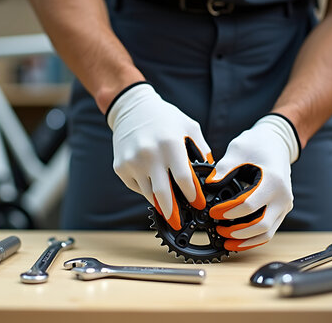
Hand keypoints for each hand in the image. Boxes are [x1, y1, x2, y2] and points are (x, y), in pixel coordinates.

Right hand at [107, 83, 211, 230]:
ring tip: (169, 207)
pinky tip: (152, 181)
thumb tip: (210, 176)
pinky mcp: (121, 167)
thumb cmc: (165, 118)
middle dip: (173, 213)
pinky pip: (137, 187)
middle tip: (179, 223)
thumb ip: (202, 150)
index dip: (193, 195)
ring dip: (160, 203)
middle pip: (163, 194)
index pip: (184, 178)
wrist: (131, 108)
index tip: (199, 204)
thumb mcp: (189, 127)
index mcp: (170, 143)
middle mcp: (149, 154)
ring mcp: (132, 162)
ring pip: (148, 194)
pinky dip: (146, 189)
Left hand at [205, 114, 299, 250]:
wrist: (278, 143)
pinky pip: (269, 231)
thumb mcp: (238, 150)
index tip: (213, 212)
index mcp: (273, 181)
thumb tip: (209, 184)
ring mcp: (284, 205)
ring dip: (246, 240)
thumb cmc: (257, 144)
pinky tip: (237, 241)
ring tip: (226, 241)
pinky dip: (254, 239)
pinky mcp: (281, 210)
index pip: (249, 204)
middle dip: (237, 231)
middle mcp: (283, 196)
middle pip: (261, 224)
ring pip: (267, 233)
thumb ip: (223, 168)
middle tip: (218, 230)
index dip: (228, 211)